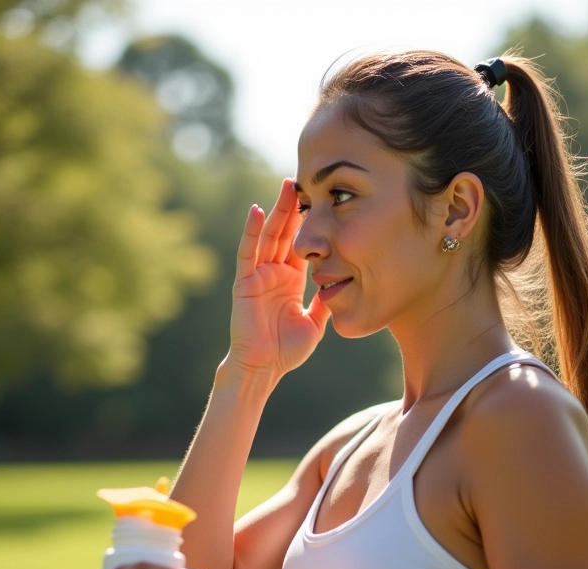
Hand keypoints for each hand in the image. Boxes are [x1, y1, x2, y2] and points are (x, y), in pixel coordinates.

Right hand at [228, 179, 329, 376]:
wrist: (264, 368)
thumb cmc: (287, 350)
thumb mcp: (315, 322)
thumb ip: (325, 303)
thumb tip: (342, 286)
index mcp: (292, 280)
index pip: (303, 244)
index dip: (311, 224)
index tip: (323, 200)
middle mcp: (275, 272)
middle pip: (286, 234)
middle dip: (295, 208)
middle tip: (305, 180)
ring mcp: (259, 275)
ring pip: (269, 237)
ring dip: (277, 212)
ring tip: (287, 187)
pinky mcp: (245, 282)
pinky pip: (247, 253)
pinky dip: (250, 232)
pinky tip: (256, 211)